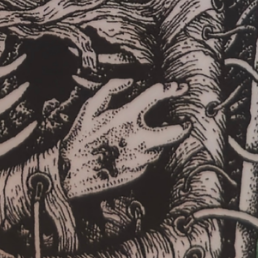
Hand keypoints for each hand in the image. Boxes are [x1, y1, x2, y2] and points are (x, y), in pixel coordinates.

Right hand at [60, 79, 189, 198]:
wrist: (70, 178)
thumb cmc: (78, 141)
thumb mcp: (88, 110)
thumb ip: (109, 90)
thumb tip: (130, 80)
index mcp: (125, 117)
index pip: (156, 96)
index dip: (170, 89)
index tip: (179, 88)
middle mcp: (137, 138)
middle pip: (174, 132)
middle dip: (183, 127)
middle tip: (187, 124)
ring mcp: (140, 158)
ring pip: (162, 148)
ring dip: (159, 143)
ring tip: (148, 143)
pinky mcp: (139, 173)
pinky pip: (149, 161)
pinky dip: (145, 156)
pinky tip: (130, 155)